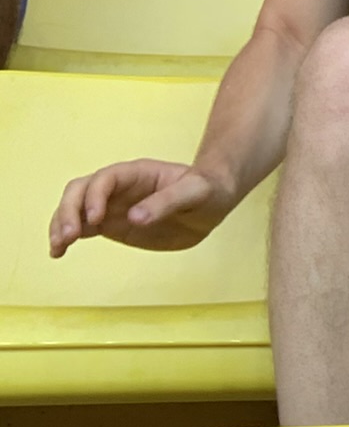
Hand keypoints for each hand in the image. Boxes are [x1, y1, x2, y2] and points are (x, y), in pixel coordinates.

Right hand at [50, 159, 234, 254]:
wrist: (212, 204)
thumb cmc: (208, 190)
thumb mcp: (196, 192)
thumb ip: (168, 202)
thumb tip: (135, 218)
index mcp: (137, 173)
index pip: (105, 179)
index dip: (95, 196)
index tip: (97, 219)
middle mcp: (118, 187)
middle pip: (80, 191)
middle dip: (69, 211)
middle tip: (69, 236)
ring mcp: (112, 205)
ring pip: (74, 209)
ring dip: (61, 225)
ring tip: (58, 248)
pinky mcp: (111, 224)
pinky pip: (82, 227)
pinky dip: (66, 238)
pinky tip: (58, 253)